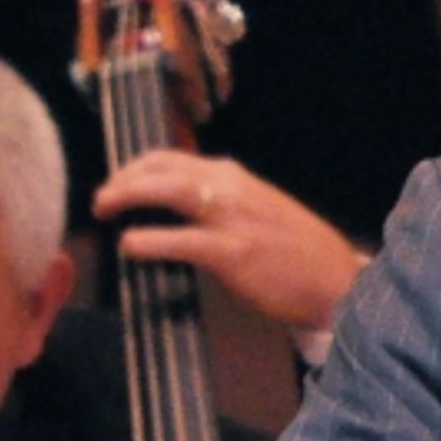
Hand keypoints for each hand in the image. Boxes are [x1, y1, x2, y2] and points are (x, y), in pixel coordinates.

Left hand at [93, 152, 364, 331]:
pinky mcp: (230, 252)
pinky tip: (130, 246)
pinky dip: (146, 240)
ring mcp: (230, 218)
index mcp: (236, 177)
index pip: (172, 158)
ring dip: (125, 196)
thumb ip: (226, 203)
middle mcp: (230, 186)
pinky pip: (176, 240)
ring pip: (164, 191)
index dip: (136, 168)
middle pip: (160, 167)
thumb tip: (183, 208)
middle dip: (122, 178)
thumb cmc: (301, 254)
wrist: (339, 282)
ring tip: (104, 211)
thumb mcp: (262, 211)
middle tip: (101, 199)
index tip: (119, 183)